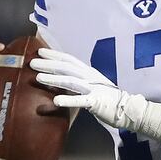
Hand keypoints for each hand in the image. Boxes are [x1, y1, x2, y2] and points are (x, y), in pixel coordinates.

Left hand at [30, 48, 147, 129]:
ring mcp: (93, 89)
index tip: (40, 50)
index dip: (55, 54)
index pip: (69, 60)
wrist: (128, 109)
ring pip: (71, 81)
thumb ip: (77, 83)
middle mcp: (90, 77)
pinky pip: (80, 100)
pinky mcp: (96, 102)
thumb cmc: (107, 99)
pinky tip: (56, 101)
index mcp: (88, 72)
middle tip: (32, 62)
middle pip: (67, 67)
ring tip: (39, 77)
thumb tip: (59, 82)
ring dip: (54, 78)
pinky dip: (68, 99)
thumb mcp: (91, 87)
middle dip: (49, 64)